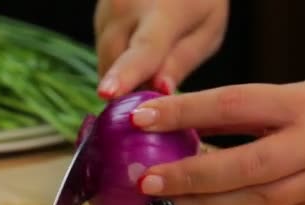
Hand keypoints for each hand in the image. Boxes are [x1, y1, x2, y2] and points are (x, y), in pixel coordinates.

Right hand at [94, 0, 228, 98]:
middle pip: (116, 64)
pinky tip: (139, 52)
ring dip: (125, 76)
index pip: (142, 49)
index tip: (106, 93)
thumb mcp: (206, 30)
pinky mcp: (98, 16)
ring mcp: (106, 9)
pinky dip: (119, 63)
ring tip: (153, 64)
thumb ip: (181, 63)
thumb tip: (158, 91)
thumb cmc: (198, 2)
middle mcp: (125, 7)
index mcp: (163, 11)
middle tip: (156, 95)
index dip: (125, 74)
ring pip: (106, 62)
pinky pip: (104, 53)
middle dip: (131, 89)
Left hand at [130, 81, 304, 204]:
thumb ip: (250, 114)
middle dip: (189, 173)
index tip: (141, 116)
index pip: (233, 104)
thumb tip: (181, 127)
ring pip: (252, 200)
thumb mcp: (301, 102)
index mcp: (303, 104)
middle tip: (145, 179)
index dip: (183, 111)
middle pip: (243, 163)